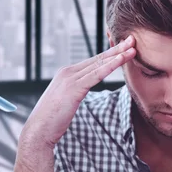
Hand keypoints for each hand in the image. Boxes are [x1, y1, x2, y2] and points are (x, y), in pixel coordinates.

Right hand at [20, 36, 135, 148]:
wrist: (38, 131)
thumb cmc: (52, 120)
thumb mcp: (66, 100)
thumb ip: (75, 91)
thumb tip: (82, 91)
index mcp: (67, 74)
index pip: (93, 61)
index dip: (110, 53)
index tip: (124, 47)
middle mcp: (68, 72)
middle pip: (98, 59)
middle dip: (117, 49)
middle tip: (132, 40)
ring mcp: (70, 79)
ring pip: (99, 64)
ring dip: (118, 55)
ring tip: (132, 48)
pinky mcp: (74, 88)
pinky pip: (96, 75)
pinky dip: (110, 66)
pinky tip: (121, 60)